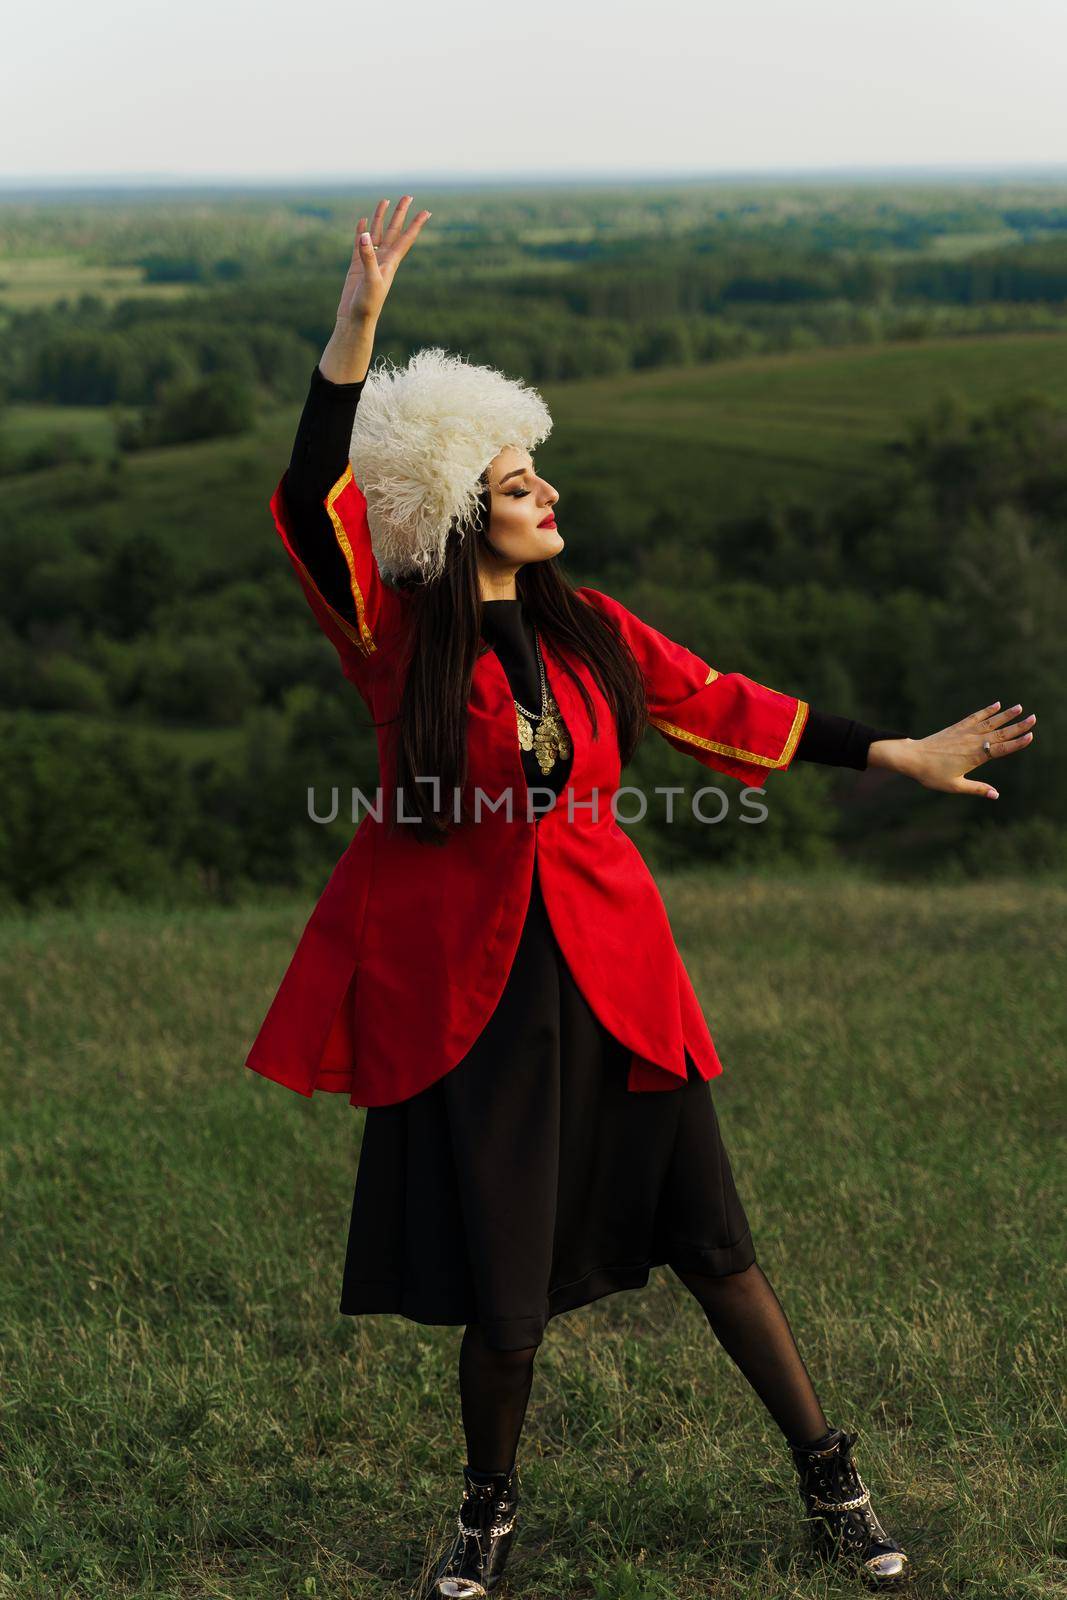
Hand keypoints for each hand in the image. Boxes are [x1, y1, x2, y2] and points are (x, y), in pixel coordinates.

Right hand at [336, 195, 431, 326]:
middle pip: (394, 231)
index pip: (406, 239)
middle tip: (408, 196)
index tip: (426, 211)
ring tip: (384, 201)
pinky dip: (361, 230)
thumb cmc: (367, 305)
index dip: (416, 224)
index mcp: (391, 263)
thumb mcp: (370, 280)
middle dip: (400, 214)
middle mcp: (383, 260)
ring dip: (380, 218)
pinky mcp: (356, 266)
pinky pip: (359, 243)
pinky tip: (362, 221)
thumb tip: (365, 235)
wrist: (355, 321)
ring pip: (377, 234)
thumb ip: (368, 257)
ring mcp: (370, 262)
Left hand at [876, 700, 1036, 798]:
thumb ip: (977, 789)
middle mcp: (973, 742)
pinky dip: (987, 710)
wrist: (913, 758)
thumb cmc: (932, 775)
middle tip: (1034, 718)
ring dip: (1006, 715)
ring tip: (1020, 707)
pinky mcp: (957, 727)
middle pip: (1000, 733)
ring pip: (990, 722)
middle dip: (1018, 726)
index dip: (1017, 743)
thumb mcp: (955, 786)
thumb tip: (996, 795)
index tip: (1031, 736)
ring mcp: (965, 732)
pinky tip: (997, 704)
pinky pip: (975, 717)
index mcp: (975, 757)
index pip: (1002, 749)